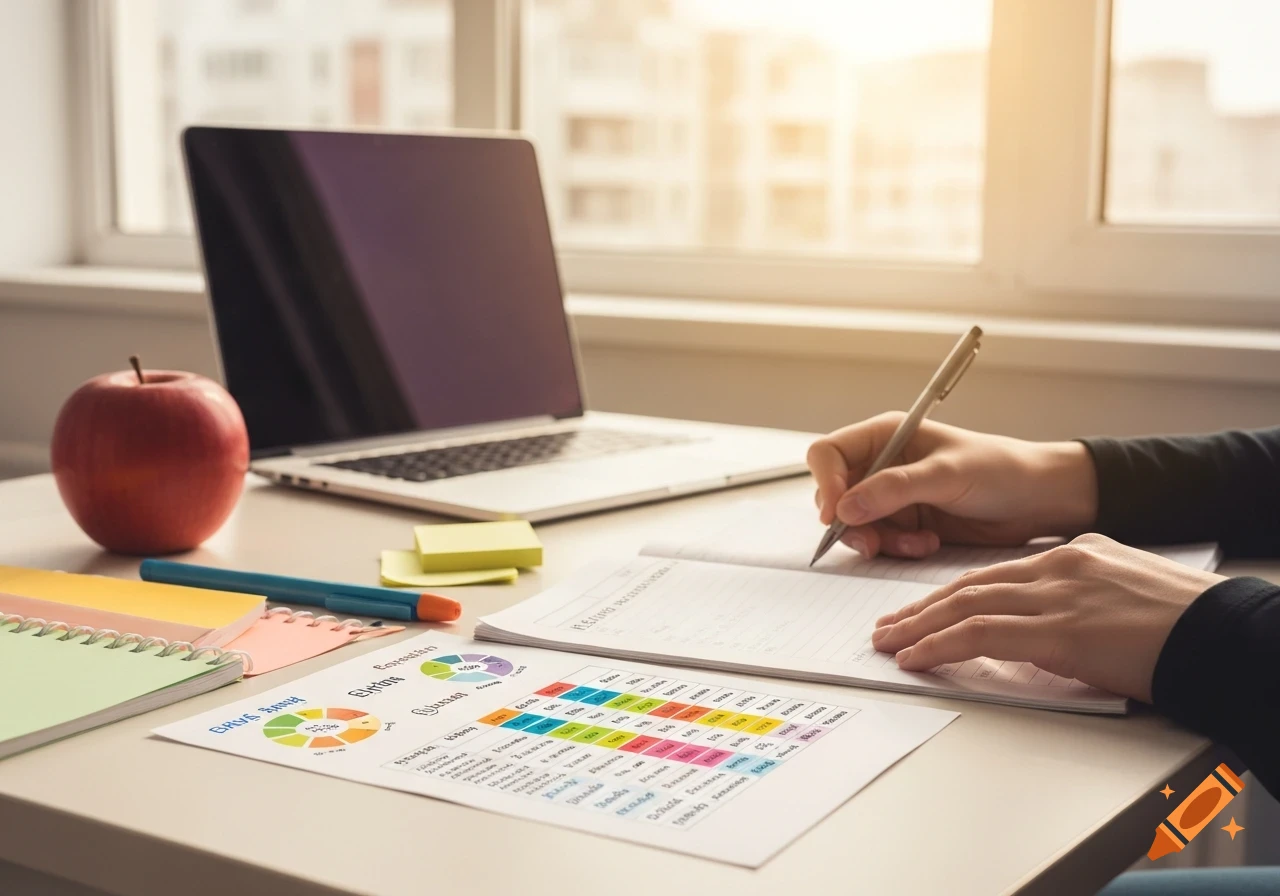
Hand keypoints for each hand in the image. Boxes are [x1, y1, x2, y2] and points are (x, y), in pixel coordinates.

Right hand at [807, 413, 1098, 558]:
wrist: (1039, 500)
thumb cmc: (1000, 470)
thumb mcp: (946, 474)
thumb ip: (894, 489)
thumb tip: (845, 507)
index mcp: (885, 435)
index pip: (828, 454)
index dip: (825, 482)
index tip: (837, 513)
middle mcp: (882, 464)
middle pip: (834, 494)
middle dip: (850, 522)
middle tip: (872, 543)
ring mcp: (891, 496)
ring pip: (855, 524)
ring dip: (879, 540)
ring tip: (915, 543)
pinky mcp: (905, 523)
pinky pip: (880, 542)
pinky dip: (896, 549)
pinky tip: (926, 544)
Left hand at [869, 534, 1225, 701]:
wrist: (1224, 635)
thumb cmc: (1187, 624)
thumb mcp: (1127, 595)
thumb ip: (1082, 600)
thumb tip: (1053, 629)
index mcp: (1076, 555)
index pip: (996, 573)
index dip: (953, 593)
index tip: (924, 608)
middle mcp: (1059, 567)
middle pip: (971, 585)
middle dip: (923, 607)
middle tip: (888, 624)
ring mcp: (1056, 596)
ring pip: (966, 606)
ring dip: (918, 626)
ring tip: (888, 641)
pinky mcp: (1058, 630)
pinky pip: (980, 634)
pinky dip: (940, 644)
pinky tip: (915, 656)